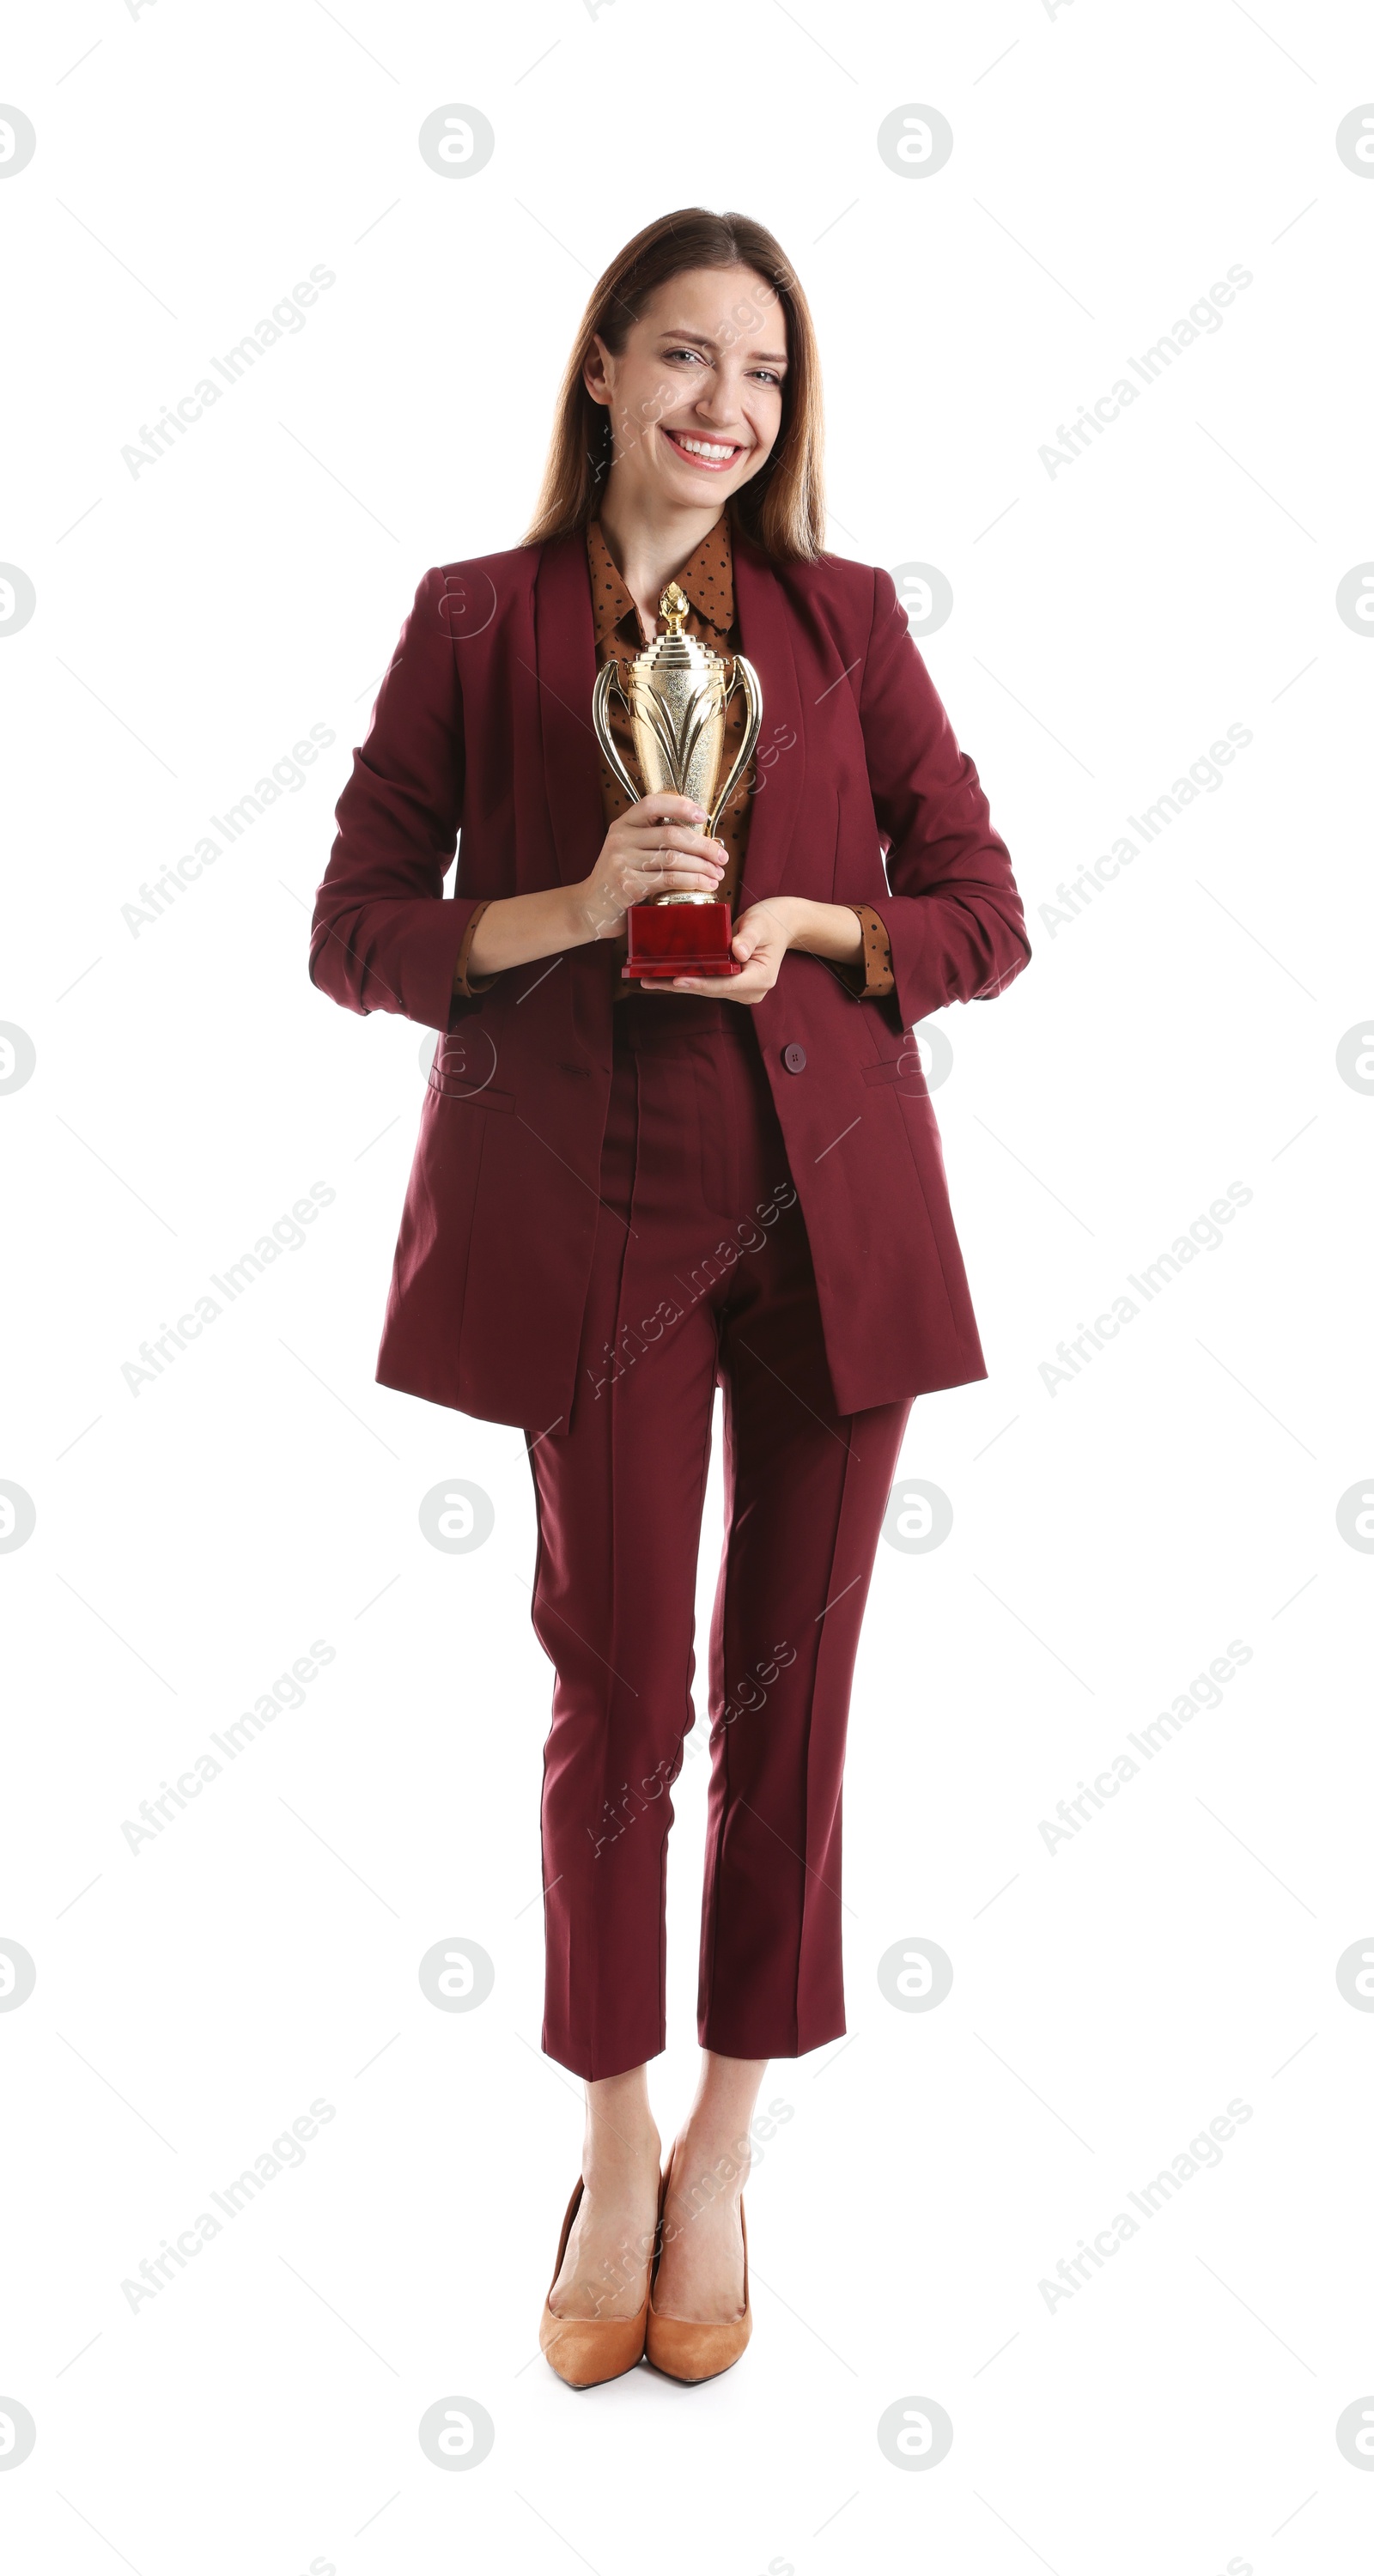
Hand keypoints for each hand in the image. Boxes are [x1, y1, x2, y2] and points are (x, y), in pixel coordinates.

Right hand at [574, 793, 726, 942]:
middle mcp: (621, 839)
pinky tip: (705, 884)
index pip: (653, 804)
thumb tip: (699, 836)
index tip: (702, 815)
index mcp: (623, 824)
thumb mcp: (629, 849)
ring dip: (702, 866)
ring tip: (717, 873)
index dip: (680, 806)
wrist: (591, 907)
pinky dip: (692, 881)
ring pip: (674, 857)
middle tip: (721, 856)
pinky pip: (669, 878)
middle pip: (671, 834)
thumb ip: (653, 838)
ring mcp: (623, 862)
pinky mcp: (629, 885)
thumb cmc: (619, 878)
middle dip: (703, 845)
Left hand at [644, 897, 800, 1004]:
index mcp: (760, 978)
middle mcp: (750, 990)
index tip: (678, 979)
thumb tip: (737, 952)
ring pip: (706, 989)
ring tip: (649, 980)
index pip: (726, 984)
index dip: (700, 983)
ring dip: (678, 984)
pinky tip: (663, 976)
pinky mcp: (731, 984)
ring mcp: (740, 990)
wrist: (781, 924)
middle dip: (680, 985)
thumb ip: (749, 938)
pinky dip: (687, 978)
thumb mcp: (760, 924)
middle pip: (711, 990)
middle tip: (649, 981)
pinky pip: (707, 983)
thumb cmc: (772, 921)